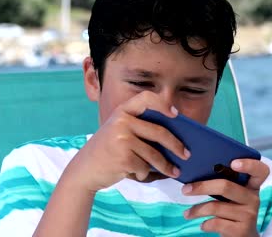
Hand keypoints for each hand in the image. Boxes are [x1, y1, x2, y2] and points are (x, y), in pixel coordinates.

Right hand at [62, 91, 190, 191]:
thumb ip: (139, 129)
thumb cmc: (108, 151)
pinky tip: (139, 174)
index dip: (163, 104)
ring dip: (166, 166)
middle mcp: (122, 121)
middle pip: (159, 132)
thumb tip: (175, 140)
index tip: (176, 115)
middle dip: (176, 146)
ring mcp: (121, 139)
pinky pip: (144, 167)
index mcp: (122, 111)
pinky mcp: (123, 157)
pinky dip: (144, 174)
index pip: (146, 97)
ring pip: (154, 154)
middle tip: (187, 154)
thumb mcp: (118, 132)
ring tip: (175, 172)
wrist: (84, 169)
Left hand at [182, 159, 269, 236]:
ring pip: (215, 207)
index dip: (249, 164)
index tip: (233, 163)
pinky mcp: (241, 230)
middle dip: (202, 187)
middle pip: (225, 187)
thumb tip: (195, 173)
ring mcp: (249, 215)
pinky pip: (216, 223)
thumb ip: (223, 182)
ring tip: (187, 213)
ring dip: (197, 210)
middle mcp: (253, 199)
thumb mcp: (232, 196)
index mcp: (251, 186)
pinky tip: (202, 225)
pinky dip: (204, 224)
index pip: (260, 171)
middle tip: (185, 189)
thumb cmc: (232, 211)